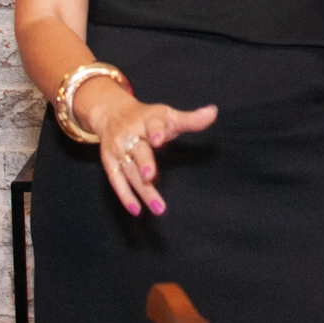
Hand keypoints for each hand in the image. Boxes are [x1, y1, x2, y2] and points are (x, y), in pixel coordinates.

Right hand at [77, 81, 216, 218]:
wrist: (112, 113)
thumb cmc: (147, 118)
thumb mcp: (168, 115)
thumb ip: (191, 119)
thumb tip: (214, 112)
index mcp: (148, 120)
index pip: (152, 125)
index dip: (156, 132)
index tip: (160, 140)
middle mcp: (130, 134)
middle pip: (138, 150)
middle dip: (144, 162)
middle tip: (150, 176)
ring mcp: (118, 149)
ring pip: (129, 171)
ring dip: (142, 189)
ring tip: (158, 207)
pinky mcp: (109, 162)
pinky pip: (116, 181)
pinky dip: (126, 196)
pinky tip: (137, 210)